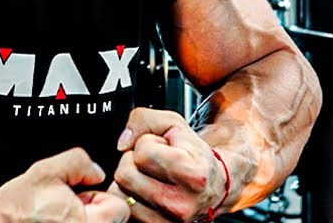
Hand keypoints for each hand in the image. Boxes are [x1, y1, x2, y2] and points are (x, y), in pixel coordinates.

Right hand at [0, 148, 129, 222]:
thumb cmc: (16, 209)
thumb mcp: (47, 171)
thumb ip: (79, 162)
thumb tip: (96, 173)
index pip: (120, 209)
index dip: (101, 197)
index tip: (81, 196)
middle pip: (111, 222)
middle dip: (94, 210)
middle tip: (68, 207)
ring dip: (83, 219)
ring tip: (58, 217)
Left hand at [112, 108, 227, 221]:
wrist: (213, 186)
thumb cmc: (194, 155)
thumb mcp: (175, 125)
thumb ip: (145, 120)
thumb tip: (122, 143)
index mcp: (193, 175)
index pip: (142, 154)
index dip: (147, 143)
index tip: (161, 146)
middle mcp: (181, 204)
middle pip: (125, 175)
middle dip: (133, 162)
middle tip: (152, 162)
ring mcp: (167, 222)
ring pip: (119, 194)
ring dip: (129, 182)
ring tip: (150, 177)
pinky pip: (123, 210)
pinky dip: (128, 198)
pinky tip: (145, 193)